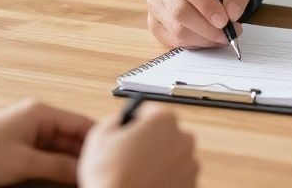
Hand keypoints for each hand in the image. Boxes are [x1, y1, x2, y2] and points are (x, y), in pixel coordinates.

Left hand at [0, 99, 92, 185]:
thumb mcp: (24, 163)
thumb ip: (57, 167)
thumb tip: (82, 171)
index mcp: (40, 112)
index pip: (80, 123)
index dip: (98, 139)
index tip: (112, 154)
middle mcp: (35, 117)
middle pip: (71, 136)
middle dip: (84, 154)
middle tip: (98, 171)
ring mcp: (26, 131)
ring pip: (59, 147)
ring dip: (70, 162)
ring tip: (83, 177)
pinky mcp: (17, 145)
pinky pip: (45, 153)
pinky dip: (55, 165)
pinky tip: (63, 177)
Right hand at [78, 103, 197, 187]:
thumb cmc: (110, 177)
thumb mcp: (99, 135)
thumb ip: (116, 119)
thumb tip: (121, 120)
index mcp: (163, 120)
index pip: (151, 110)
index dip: (136, 120)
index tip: (130, 130)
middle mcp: (183, 139)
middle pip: (165, 132)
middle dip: (150, 141)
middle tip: (130, 155)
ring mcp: (190, 164)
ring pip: (172, 155)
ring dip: (158, 161)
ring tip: (136, 173)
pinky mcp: (191, 185)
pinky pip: (177, 176)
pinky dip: (166, 178)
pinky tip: (147, 183)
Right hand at [147, 0, 251, 48]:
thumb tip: (232, 13)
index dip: (206, 5)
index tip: (224, 20)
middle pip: (180, 11)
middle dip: (207, 28)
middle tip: (226, 35)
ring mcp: (154, 3)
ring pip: (176, 29)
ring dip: (203, 39)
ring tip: (220, 37)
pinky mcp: (153, 22)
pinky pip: (172, 41)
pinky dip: (193, 44)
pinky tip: (206, 39)